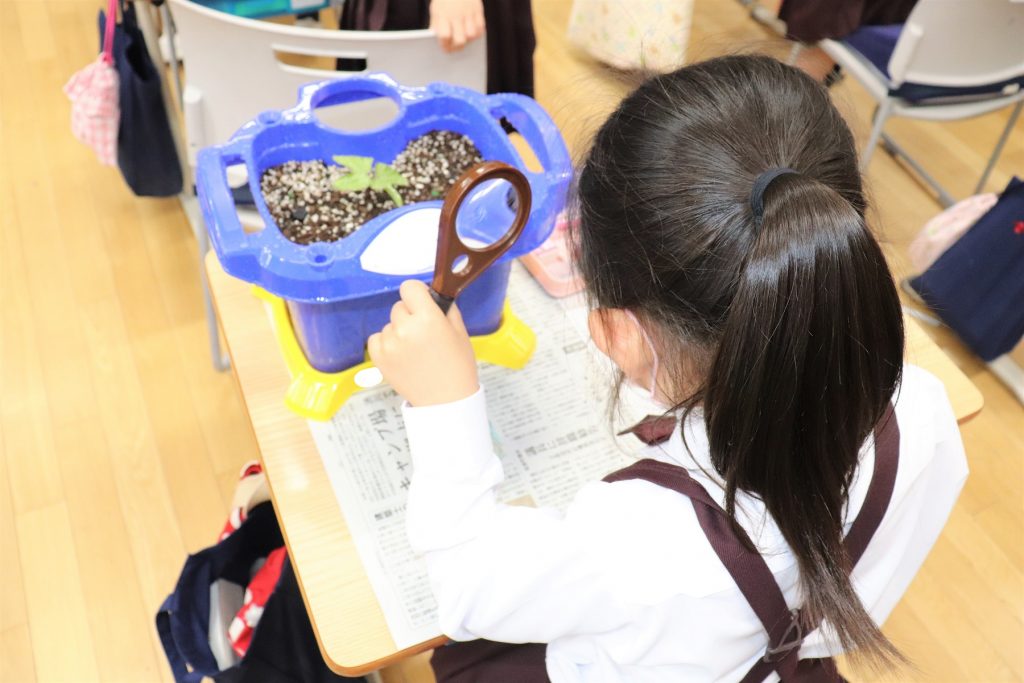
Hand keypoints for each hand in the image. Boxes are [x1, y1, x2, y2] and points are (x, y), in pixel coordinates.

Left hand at [368, 280, 478, 406]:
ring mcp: (390, 344)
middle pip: (399, 306)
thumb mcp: (460, 331)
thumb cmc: (457, 366)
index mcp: (428, 318)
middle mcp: (405, 328)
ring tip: (415, 350)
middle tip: (424, 334)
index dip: (417, 294)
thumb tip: (433, 294)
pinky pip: (377, 338)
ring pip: (389, 324)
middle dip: (410, 315)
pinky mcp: (379, 358)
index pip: (409, 287)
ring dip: (399, 331)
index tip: (422, 302)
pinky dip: (387, 343)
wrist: (446, 400)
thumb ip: (445, 308)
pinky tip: (402, 355)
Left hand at [429, 0, 484, 52]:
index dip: (445, 45)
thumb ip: (435, 24)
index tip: (445, 48)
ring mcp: (469, 12)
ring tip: (464, 38)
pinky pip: (481, 28)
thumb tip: (438, 40)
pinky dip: (477, 32)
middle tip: (455, 47)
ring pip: (472, 35)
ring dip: (468, 40)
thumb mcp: (435, 9)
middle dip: (457, 47)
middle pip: (460, 39)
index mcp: (443, 14)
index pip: (444, 36)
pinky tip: (471, 31)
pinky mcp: (478, 10)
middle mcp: (457, 14)